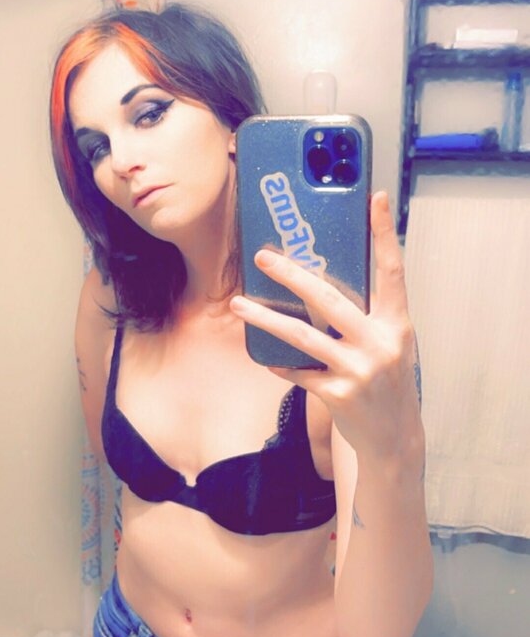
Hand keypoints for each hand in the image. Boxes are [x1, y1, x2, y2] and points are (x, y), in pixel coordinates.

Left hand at [229, 191, 422, 462]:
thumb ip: (367, 315)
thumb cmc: (387, 381)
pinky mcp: (337, 395)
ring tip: (239, 303)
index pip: (392, 270)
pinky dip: (281, 363)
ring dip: (265, 319)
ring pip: (302, 336)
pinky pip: (297, 371)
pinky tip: (267, 358)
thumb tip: (320, 281)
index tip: (374, 198)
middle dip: (293, 274)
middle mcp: (380, 343)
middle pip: (330, 299)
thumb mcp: (390, 343)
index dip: (384, 233)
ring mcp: (358, 371)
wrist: (394, 438)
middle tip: (264, 256)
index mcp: (397, 323)